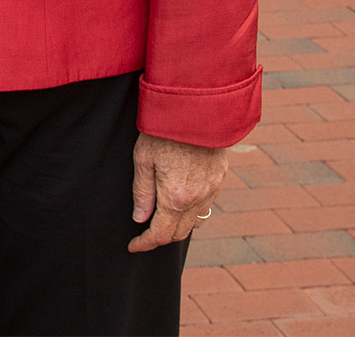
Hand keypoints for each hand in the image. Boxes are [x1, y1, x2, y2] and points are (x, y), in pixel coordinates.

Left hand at [129, 132, 229, 252]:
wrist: (196, 107)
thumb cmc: (164, 130)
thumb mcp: (143, 159)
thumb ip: (142, 192)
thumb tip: (140, 218)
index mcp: (175, 197)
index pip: (161, 234)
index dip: (145, 243)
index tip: (134, 246)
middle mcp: (197, 199)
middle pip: (179, 233)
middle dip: (161, 237)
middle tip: (145, 232)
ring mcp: (212, 190)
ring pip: (195, 221)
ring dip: (179, 225)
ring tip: (163, 216)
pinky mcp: (220, 178)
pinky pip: (207, 205)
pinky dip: (193, 210)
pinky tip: (181, 199)